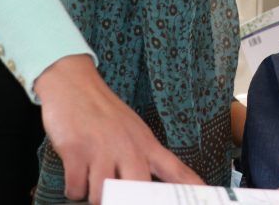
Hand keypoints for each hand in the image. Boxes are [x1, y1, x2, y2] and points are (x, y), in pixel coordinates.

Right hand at [34, 54, 202, 203]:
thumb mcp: (132, 130)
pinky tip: (77, 173)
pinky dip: (74, 188)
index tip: (204, 193)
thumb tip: (145, 188)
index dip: (191, 185)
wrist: (74, 84)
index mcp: (145, 143)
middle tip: (118, 194)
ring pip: (102, 196)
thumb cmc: (103, 112)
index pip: (174, 169)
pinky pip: (76, 190)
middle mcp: (128, 146)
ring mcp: (102, 148)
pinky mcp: (76, 150)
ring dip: (94, 194)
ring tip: (91, 176)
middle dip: (126, 201)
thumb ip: (142, 158)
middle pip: (138, 191)